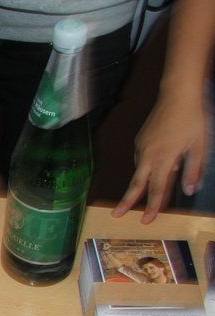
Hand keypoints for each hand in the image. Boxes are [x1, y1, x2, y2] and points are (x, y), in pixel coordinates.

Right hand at [113, 94, 207, 222]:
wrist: (177, 95)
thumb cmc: (192, 119)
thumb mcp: (199, 146)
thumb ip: (193, 170)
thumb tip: (189, 191)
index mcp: (163, 158)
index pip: (156, 187)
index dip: (152, 205)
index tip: (146, 220)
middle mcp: (147, 154)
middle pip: (136, 183)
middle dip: (127, 200)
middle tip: (116, 215)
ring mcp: (141, 146)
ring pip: (139, 171)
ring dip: (139, 185)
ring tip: (138, 197)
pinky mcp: (140, 140)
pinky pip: (141, 160)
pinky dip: (145, 170)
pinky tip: (152, 171)